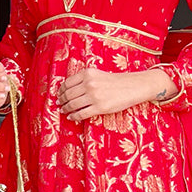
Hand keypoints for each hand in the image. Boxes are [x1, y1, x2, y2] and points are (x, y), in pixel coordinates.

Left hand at [56, 67, 177, 119]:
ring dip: (66, 109)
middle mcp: (89, 84)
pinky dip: (74, 116)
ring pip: (73, 105)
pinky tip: (71, 117)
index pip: (67, 83)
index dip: (61, 91)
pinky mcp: (99, 108)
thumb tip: (69, 90)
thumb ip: (84, 79)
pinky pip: (81, 114)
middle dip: (62, 101)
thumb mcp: (98, 74)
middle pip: (68, 95)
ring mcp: (94, 96)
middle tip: (60, 104)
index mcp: (87, 74)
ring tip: (64, 111)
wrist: (133, 86)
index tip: (59, 95)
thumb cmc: (116, 81)